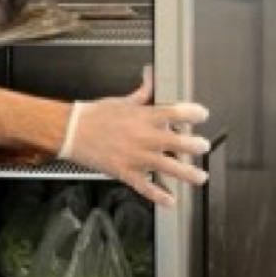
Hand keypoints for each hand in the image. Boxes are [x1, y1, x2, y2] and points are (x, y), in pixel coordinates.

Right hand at [59, 67, 210, 206]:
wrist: (71, 131)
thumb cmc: (95, 115)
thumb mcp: (122, 100)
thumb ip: (142, 92)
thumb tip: (150, 75)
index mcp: (144, 116)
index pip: (176, 112)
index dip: (194, 113)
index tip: (203, 115)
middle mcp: (144, 137)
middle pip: (179, 143)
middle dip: (196, 146)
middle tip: (204, 147)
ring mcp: (136, 157)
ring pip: (169, 168)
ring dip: (188, 174)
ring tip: (201, 177)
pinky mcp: (125, 172)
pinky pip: (146, 187)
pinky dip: (160, 196)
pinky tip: (171, 201)